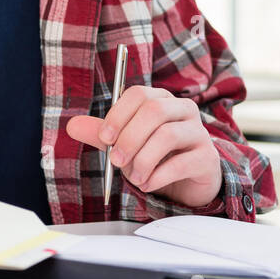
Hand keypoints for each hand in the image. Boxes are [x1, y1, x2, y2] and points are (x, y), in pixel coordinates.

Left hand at [66, 86, 222, 208]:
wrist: (189, 183)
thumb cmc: (156, 157)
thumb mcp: (126, 143)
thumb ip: (102, 134)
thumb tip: (72, 126)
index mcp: (161, 100)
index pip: (138, 94)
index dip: (118, 114)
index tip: (104, 137)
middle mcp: (183, 110)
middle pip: (154, 111)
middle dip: (129, 138)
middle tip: (116, 161)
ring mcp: (198, 132)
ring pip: (167, 136)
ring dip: (143, 159)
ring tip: (134, 178)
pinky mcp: (207, 158)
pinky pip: (181, 163)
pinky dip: (158, 176)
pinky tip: (148, 184)